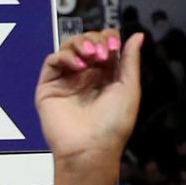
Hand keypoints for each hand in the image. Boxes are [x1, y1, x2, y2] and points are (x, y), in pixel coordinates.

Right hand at [34, 29, 143, 164]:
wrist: (91, 148)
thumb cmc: (113, 125)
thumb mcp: (129, 88)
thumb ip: (131, 60)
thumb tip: (136, 36)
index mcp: (106, 76)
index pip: (104, 44)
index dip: (108, 39)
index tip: (113, 47)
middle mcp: (86, 76)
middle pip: (86, 41)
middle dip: (95, 40)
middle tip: (101, 53)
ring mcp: (67, 80)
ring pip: (68, 47)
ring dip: (80, 44)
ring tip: (90, 56)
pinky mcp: (49, 87)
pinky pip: (52, 61)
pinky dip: (64, 56)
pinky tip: (77, 66)